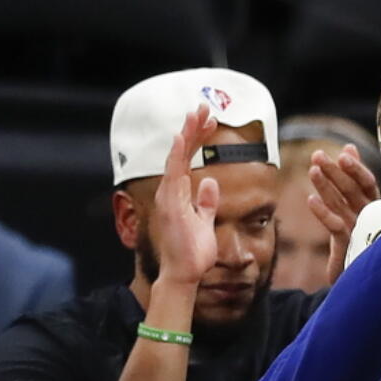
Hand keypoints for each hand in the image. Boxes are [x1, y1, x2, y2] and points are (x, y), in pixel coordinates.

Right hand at [152, 106, 220, 286]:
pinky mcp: (171, 204)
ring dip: (187, 134)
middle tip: (204, 107)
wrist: (183, 273)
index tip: (209, 121)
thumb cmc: (193, 252)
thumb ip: (206, 202)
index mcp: (179, 194)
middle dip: (193, 129)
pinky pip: (174, 174)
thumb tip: (211, 183)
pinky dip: (178, 154)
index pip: (188, 159)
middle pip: (182, 153)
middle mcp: (171, 192)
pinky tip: (183, 137)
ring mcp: (169, 197)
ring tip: (196, 113)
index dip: (198, 138)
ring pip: (177, 157)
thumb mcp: (205, 222)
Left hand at [307, 144, 380, 283]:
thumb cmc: (361, 244)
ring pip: (343, 205)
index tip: (345, 152)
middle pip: (353, 191)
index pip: (367, 185)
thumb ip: (352, 178)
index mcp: (375, 211)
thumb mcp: (355, 210)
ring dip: (327, 186)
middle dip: (336, 172)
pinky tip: (310, 199)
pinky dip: (323, 213)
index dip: (357, 168)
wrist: (364, 286)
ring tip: (312, 169)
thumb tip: (350, 146)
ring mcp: (361, 234)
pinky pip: (335, 227)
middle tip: (318, 156)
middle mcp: (370, 220)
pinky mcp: (349, 249)